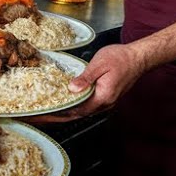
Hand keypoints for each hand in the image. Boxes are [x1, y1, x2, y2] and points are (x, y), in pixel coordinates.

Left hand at [23, 43, 148, 123]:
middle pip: (75, 115)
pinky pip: (85, 105)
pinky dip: (71, 106)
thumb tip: (71, 89)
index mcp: (102, 97)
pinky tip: (62, 103)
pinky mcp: (104, 97)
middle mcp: (104, 104)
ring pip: (80, 111)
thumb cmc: (121, 58)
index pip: (75, 111)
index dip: (56, 115)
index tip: (41, 116)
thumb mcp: (100, 64)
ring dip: (62, 113)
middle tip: (36, 118)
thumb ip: (85, 78)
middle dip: (55, 118)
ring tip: (45, 112)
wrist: (139, 57)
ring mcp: (105, 102)